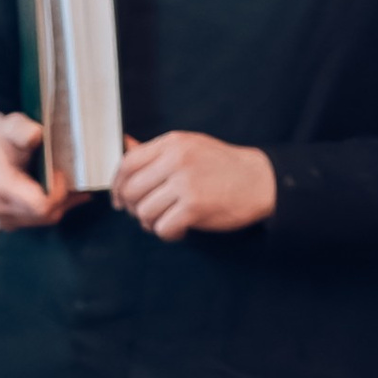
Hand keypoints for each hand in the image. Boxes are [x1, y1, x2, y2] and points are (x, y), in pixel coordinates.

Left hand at [113, 130, 277, 238]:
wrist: (260, 180)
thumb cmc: (222, 166)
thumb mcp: (189, 147)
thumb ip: (156, 151)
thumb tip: (125, 146)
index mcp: (172, 143)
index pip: (127, 164)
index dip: (116, 186)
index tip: (119, 200)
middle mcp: (176, 160)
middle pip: (131, 191)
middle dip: (133, 208)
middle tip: (147, 214)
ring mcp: (186, 183)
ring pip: (144, 213)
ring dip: (152, 223)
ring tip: (167, 220)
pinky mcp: (195, 207)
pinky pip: (163, 228)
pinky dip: (168, 234)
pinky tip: (180, 229)